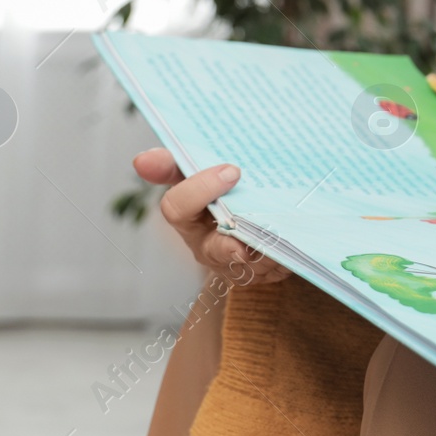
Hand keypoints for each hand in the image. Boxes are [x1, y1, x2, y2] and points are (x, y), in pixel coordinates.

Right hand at [133, 148, 290, 285]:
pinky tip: (294, 240)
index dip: (200, 189)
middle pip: (218, 247)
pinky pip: (274, 269)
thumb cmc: (220, 194)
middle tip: (261, 222)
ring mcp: (234, 265)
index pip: (177, 207)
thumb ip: (174, 164)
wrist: (251, 226)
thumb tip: (141, 161)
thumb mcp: (197, 175)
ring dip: (268, 248)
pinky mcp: (260, 274)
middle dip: (239, 239)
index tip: (232, 171)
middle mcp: (207, 247)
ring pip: (252, 263)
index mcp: (187, 218)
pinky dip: (285, 256)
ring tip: (282, 230)